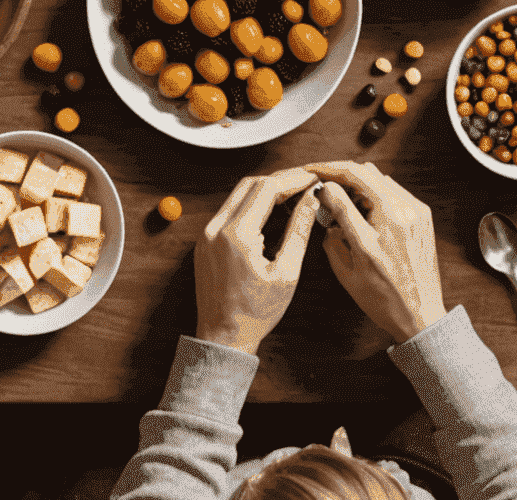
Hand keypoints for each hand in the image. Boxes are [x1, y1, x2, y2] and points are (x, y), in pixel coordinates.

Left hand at [195, 166, 321, 353]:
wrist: (222, 338)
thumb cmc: (256, 313)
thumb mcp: (286, 273)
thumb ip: (299, 231)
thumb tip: (311, 199)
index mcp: (236, 235)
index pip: (266, 188)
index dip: (292, 179)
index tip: (311, 178)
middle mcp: (216, 228)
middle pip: (250, 184)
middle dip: (279, 179)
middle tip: (304, 182)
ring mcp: (206, 233)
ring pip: (238, 194)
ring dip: (264, 189)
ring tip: (291, 194)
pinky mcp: (204, 240)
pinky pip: (228, 210)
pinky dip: (250, 203)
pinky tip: (269, 210)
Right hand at [307, 160, 445, 344]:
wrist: (422, 317)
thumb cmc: (385, 299)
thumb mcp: (349, 270)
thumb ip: (333, 233)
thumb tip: (326, 204)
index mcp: (382, 225)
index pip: (349, 181)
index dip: (326, 172)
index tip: (312, 173)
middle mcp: (402, 213)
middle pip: (366, 172)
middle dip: (340, 172)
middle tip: (322, 179)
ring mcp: (416, 212)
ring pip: (380, 178)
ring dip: (357, 181)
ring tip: (340, 195)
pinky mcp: (423, 216)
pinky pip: (394, 191)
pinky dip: (375, 191)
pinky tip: (363, 205)